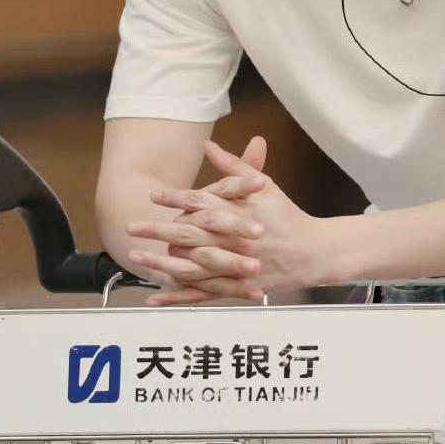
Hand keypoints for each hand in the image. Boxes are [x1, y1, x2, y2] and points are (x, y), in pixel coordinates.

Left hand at [126, 137, 328, 304]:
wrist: (313, 252)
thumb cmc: (286, 216)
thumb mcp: (264, 186)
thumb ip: (235, 166)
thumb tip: (209, 145)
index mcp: (237, 212)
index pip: (201, 201)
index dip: (176, 198)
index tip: (154, 196)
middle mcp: (232, 239)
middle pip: (188, 234)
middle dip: (157, 230)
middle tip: (131, 226)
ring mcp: (233, 265)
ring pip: (190, 265)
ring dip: (161, 263)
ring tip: (136, 258)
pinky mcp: (235, 286)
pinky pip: (201, 294)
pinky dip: (177, 297)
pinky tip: (155, 298)